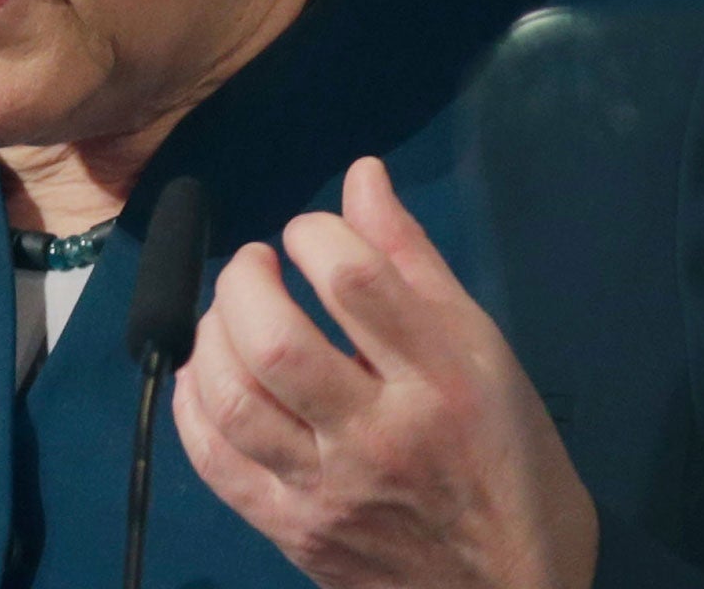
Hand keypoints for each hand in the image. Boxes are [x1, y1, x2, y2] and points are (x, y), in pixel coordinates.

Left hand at [171, 156, 597, 588]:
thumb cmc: (511, 467)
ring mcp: (330, 490)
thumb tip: (361, 174)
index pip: (354, 280)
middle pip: (275, 340)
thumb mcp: (487, 356)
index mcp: (444, 382)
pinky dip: (192, 403)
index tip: (308, 234)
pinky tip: (206, 373)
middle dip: (245, 281)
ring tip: (229, 315)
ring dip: (211, 335)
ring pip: (233, 398)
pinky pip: (214, 460)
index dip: (314, 233)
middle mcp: (382, 435)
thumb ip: (413, 263)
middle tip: (256, 267)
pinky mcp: (291, 530)